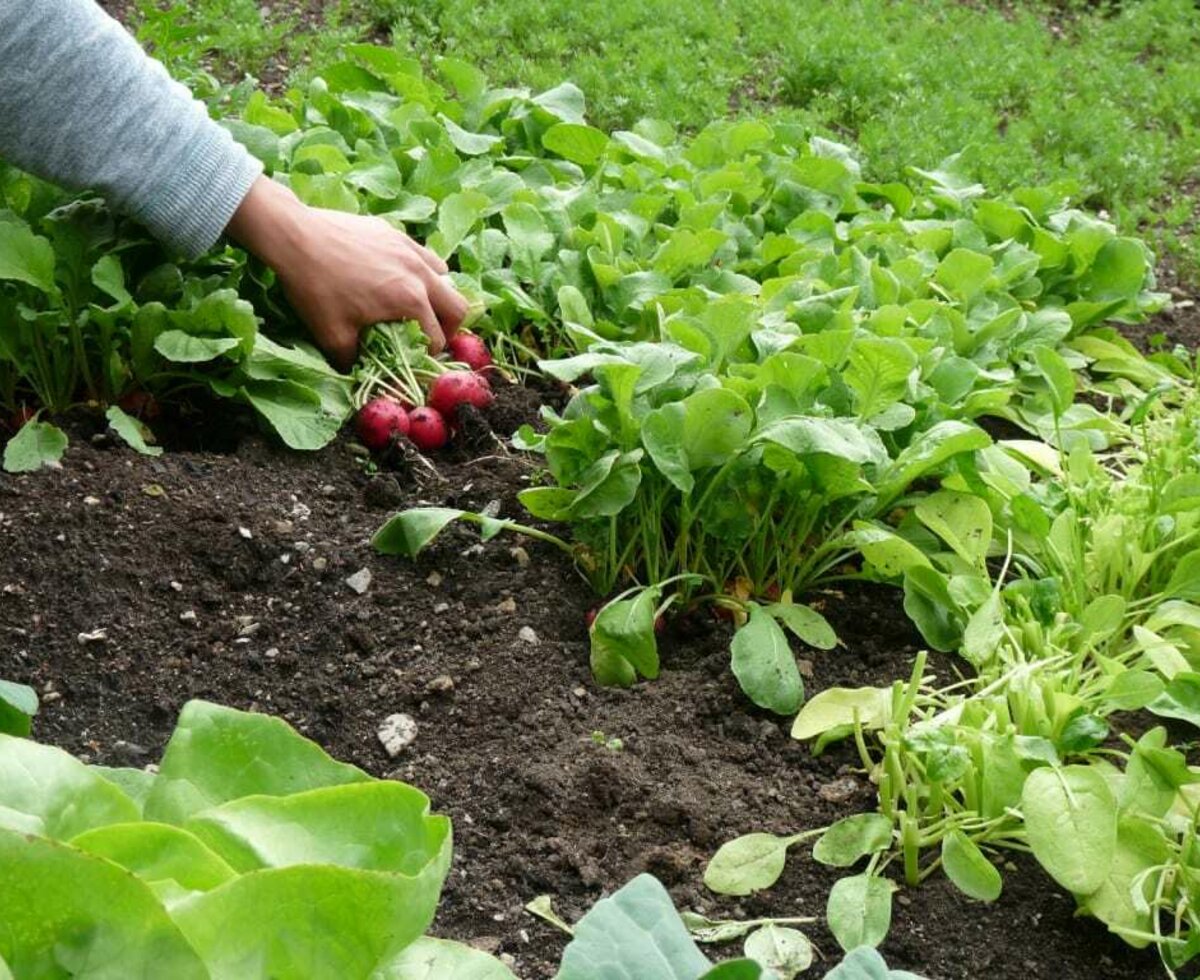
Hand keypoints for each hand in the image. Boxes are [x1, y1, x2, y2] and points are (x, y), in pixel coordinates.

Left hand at [225, 176, 467, 366]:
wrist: (294, 237)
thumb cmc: (314, 287)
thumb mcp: (331, 335)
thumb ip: (351, 360)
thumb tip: (358, 372)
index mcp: (410, 301)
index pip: (436, 337)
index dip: (428, 356)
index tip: (415, 361)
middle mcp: (419, 273)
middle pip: (456, 306)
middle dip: (448, 328)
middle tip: (430, 338)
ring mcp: (409, 249)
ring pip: (444, 277)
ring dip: (438, 297)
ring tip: (420, 306)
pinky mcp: (394, 233)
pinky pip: (423, 254)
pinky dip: (422, 270)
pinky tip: (401, 276)